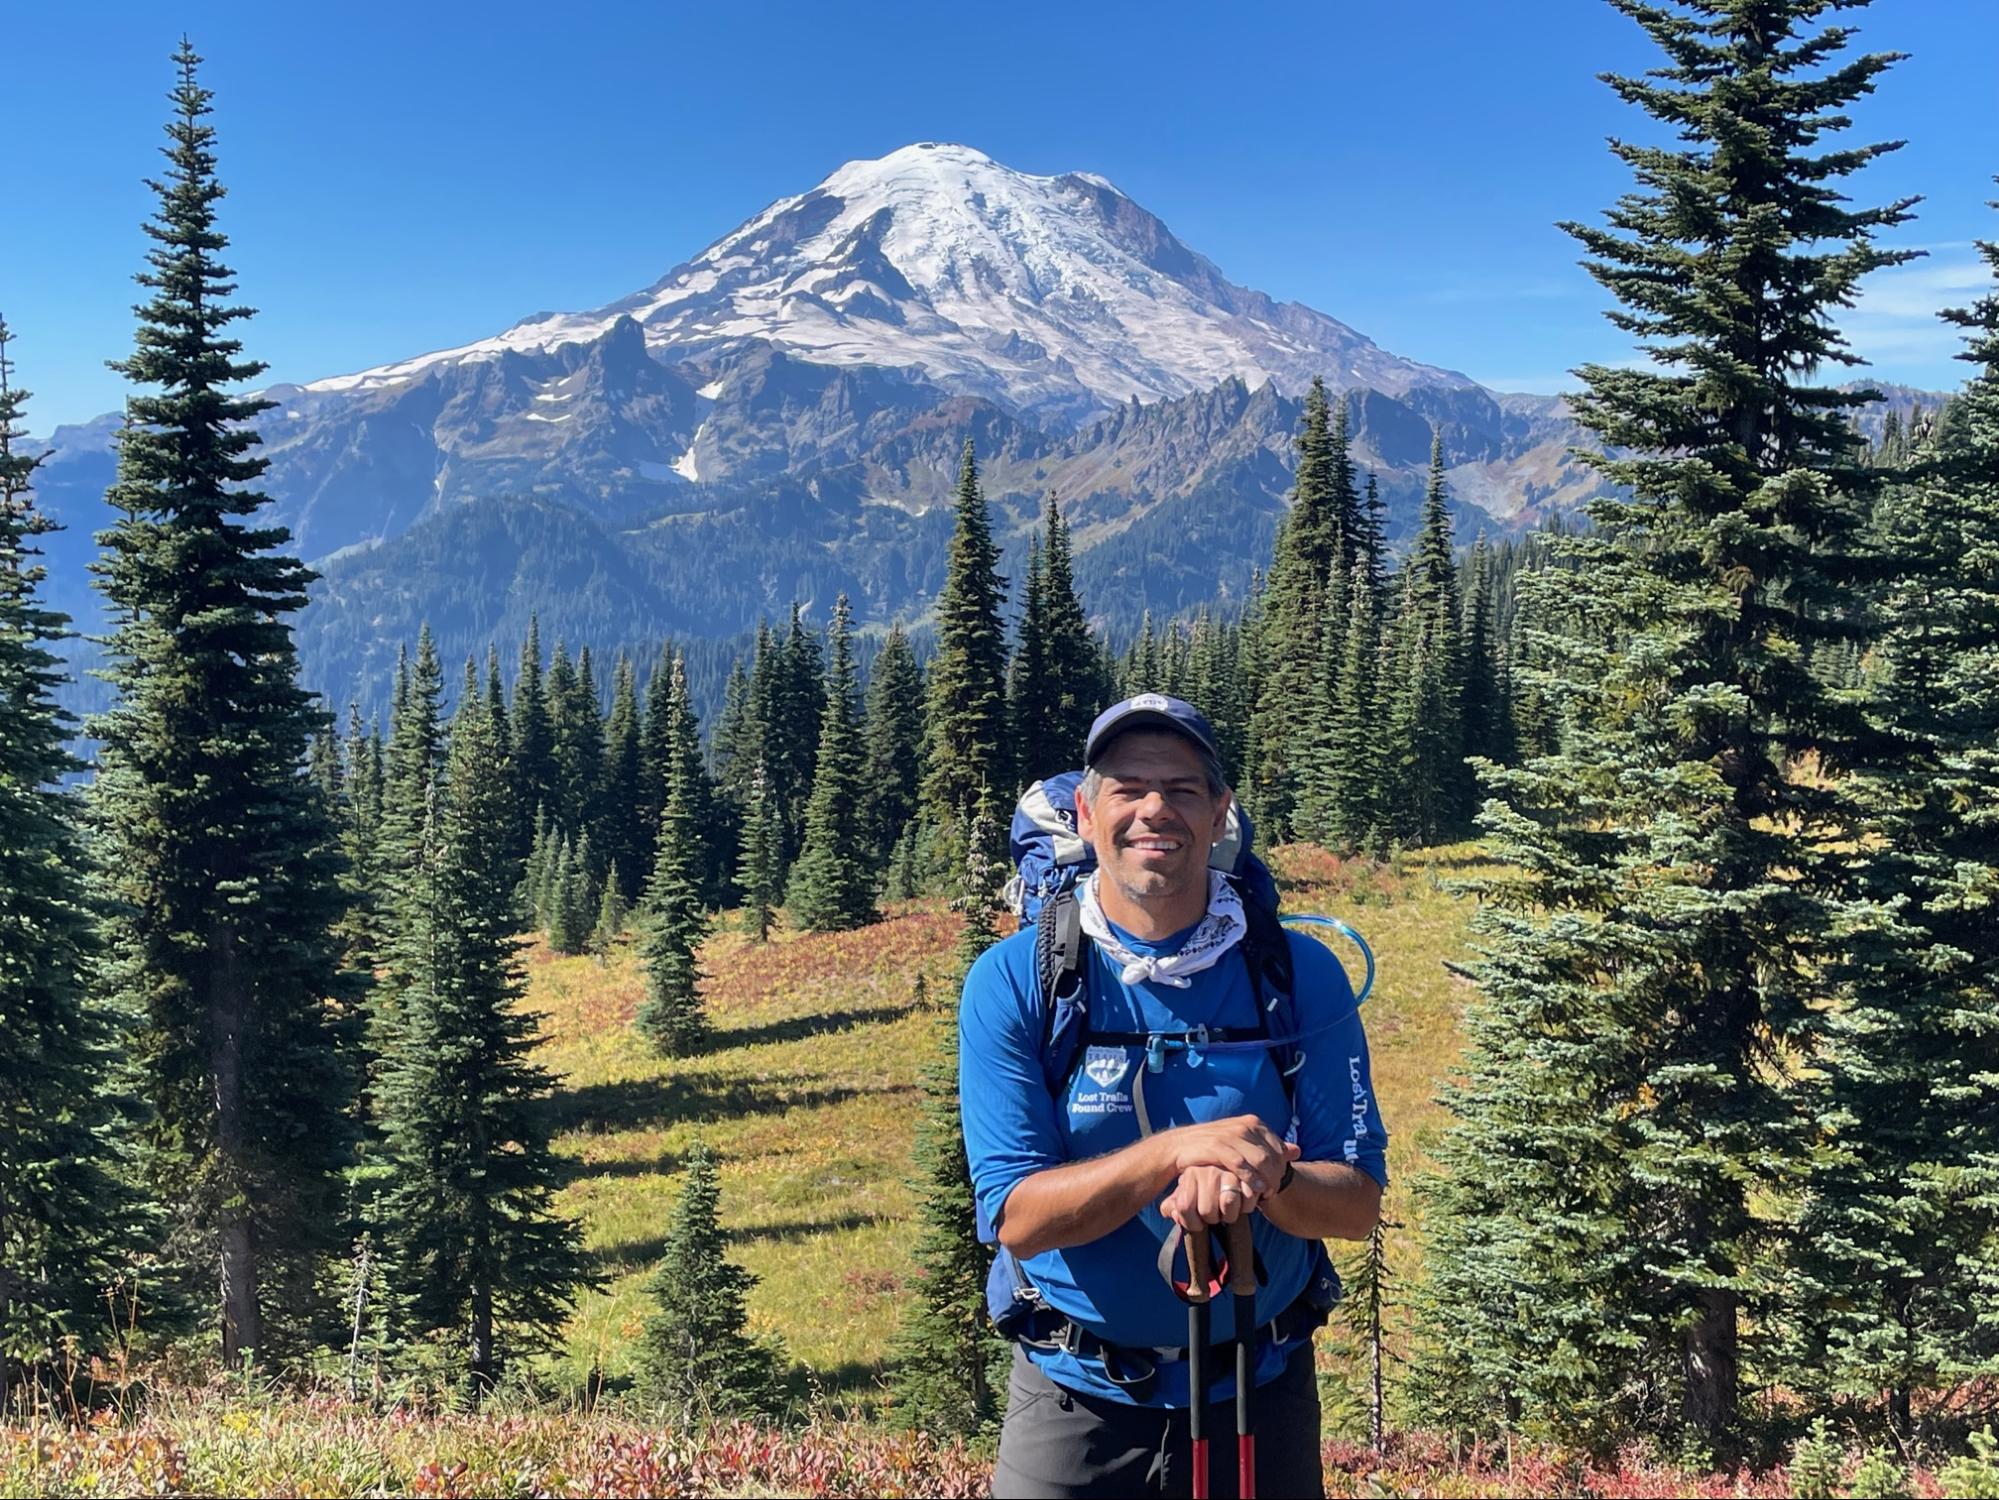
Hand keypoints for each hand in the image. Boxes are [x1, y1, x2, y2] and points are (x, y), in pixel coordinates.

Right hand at [1159, 1114, 1299, 1199]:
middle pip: (1272, 1155)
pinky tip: (1254, 1192)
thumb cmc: (1214, 1147)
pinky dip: (1251, 1179)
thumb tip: (1298, 1151)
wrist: (1180, 1146)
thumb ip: (1270, 1146)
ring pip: (1260, 1161)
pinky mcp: (1216, 1146)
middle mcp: (1243, 1126)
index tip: (1279, 1182)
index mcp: (1253, 1123)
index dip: (1282, 1167)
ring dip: (1266, 1181)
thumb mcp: (1244, 1143)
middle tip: (1273, 1192)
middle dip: (1276, 1176)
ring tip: (1265, 1195)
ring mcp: (1230, 1135)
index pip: (1279, 1147)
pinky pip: (1240, 1164)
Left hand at [1159, 1165, 1260, 1233]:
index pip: (1184, 1207)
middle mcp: (1207, 1170)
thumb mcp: (1185, 1192)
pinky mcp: (1249, 1173)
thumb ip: (1173, 1205)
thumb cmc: (1205, 1185)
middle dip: (1213, 1220)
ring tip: (1229, 1209)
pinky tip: (1243, 1203)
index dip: (1192, 1223)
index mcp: (1190, 1174)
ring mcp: (1228, 1170)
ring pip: (1228, 1204)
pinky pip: (1248, 1199)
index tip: (1199, 1224)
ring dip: (1230, 1215)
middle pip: (1207, 1211)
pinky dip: (1247, 1206)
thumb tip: (1172, 1213)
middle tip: (1216, 1214)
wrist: (1230, 1158)